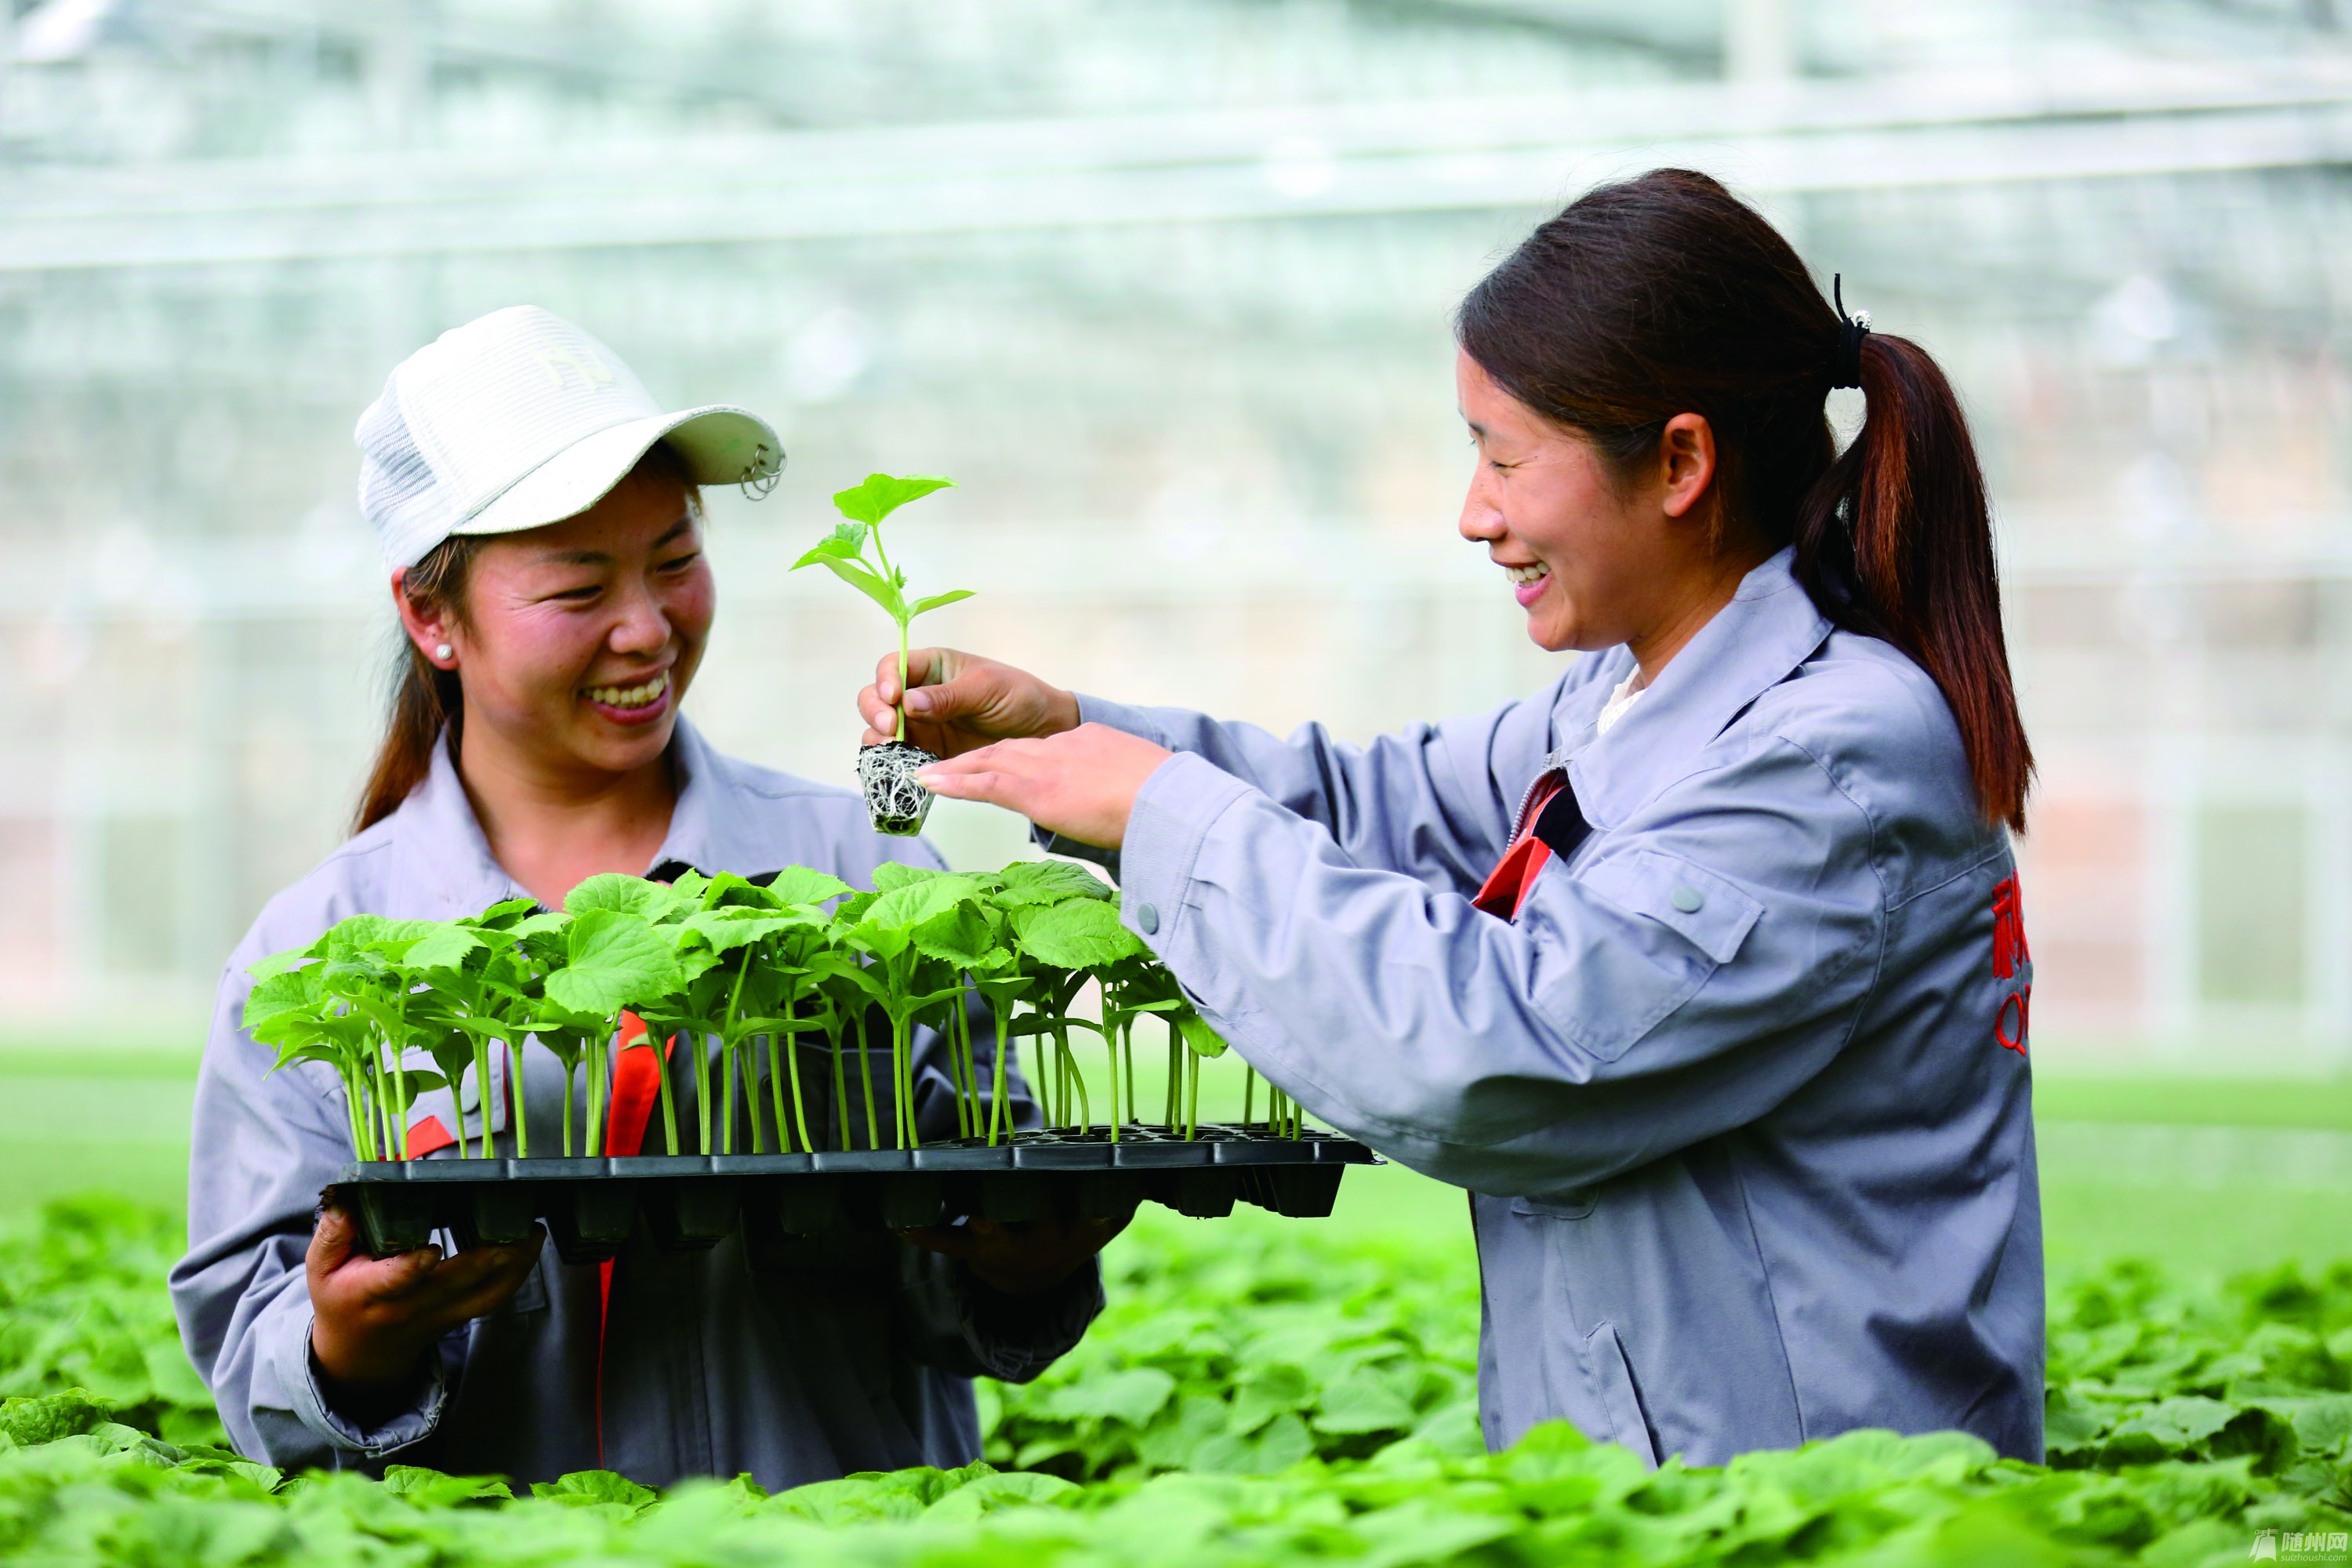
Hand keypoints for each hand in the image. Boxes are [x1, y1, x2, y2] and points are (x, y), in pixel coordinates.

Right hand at [307, 1200, 541, 1393]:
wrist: (359, 1353)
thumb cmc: (342, 1296)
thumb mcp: (321, 1267)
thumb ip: (333, 1233)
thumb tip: (346, 1203)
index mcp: (370, 1292)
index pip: (394, 1281)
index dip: (412, 1267)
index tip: (431, 1250)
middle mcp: (409, 1307)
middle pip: (453, 1285)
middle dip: (485, 1258)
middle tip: (513, 1228)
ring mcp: (439, 1315)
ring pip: (483, 1296)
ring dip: (514, 1266)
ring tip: (533, 1233)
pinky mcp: (459, 1317)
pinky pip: (493, 1300)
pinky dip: (517, 1275)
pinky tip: (532, 1247)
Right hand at [859, 647, 1079, 758]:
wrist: (1044, 732)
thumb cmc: (1019, 696)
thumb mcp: (986, 688)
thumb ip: (948, 696)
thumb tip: (908, 702)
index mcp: (932, 667)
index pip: (893, 666)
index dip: (885, 679)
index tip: (893, 697)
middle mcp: (919, 695)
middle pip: (877, 698)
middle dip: (876, 711)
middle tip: (893, 728)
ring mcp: (921, 726)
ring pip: (881, 730)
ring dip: (878, 739)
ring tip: (892, 749)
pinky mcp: (929, 753)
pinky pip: (899, 758)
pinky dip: (891, 763)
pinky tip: (897, 767)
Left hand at [896, 1210, 1128, 1296]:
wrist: (1032, 1288)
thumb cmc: (1071, 1230)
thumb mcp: (1104, 1219)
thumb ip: (1123, 1190)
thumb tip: (1144, 1144)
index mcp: (1080, 1230)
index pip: (1094, 1216)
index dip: (1099, 1208)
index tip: (1104, 1200)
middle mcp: (1045, 1244)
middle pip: (1042, 1223)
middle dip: (1036, 1212)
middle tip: (1031, 1191)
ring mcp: (1007, 1249)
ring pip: (995, 1234)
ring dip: (985, 1224)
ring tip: (975, 1212)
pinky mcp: (973, 1252)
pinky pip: (946, 1242)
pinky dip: (922, 1231)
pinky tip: (897, 1223)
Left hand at [915, 724, 1170, 849]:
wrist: (1174, 800)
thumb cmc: (1170, 802)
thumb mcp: (1142, 784)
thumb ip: (1119, 788)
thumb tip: (1117, 806)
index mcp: (1090, 742)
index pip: (1043, 750)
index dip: (1015, 759)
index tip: (999, 766)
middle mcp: (1063, 747)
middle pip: (1008, 750)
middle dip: (975, 759)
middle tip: (945, 767)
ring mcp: (1049, 767)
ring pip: (990, 761)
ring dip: (955, 769)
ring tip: (925, 775)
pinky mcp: (1039, 792)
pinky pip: (987, 783)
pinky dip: (957, 783)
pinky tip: (932, 783)